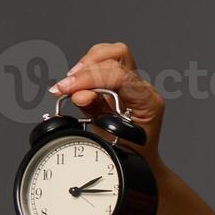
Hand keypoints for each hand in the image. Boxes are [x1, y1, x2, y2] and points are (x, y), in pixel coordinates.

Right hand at [50, 42, 166, 171]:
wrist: (141, 160)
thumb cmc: (131, 152)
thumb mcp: (110, 138)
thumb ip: (94, 113)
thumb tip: (79, 94)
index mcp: (147, 101)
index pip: (119, 75)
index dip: (89, 79)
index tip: (67, 89)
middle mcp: (143, 88)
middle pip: (116, 56)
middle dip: (86, 69)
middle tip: (66, 87)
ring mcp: (134, 84)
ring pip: (110, 54)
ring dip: (86, 65)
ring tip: (70, 83)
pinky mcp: (122, 83)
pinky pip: (105, 63)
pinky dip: (87, 68)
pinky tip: (77, 82)